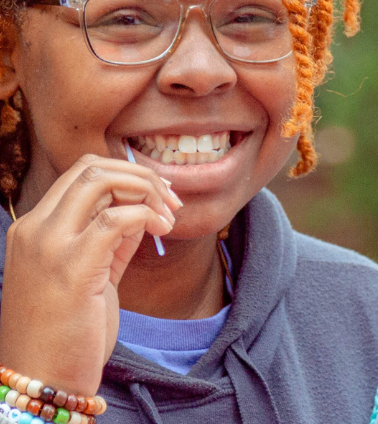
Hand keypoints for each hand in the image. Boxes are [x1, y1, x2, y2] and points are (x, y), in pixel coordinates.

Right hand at [0, 154, 180, 394]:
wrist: (43, 380)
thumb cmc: (67, 332)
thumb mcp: (91, 274)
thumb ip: (111, 238)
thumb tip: (143, 209)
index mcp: (34, 228)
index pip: (81, 172)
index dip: (128, 174)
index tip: (160, 194)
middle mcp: (35, 229)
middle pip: (91, 167)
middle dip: (140, 175)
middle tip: (172, 200)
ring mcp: (49, 245)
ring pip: (100, 179)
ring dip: (146, 189)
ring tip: (169, 217)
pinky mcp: (72, 267)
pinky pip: (117, 217)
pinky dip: (147, 215)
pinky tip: (162, 230)